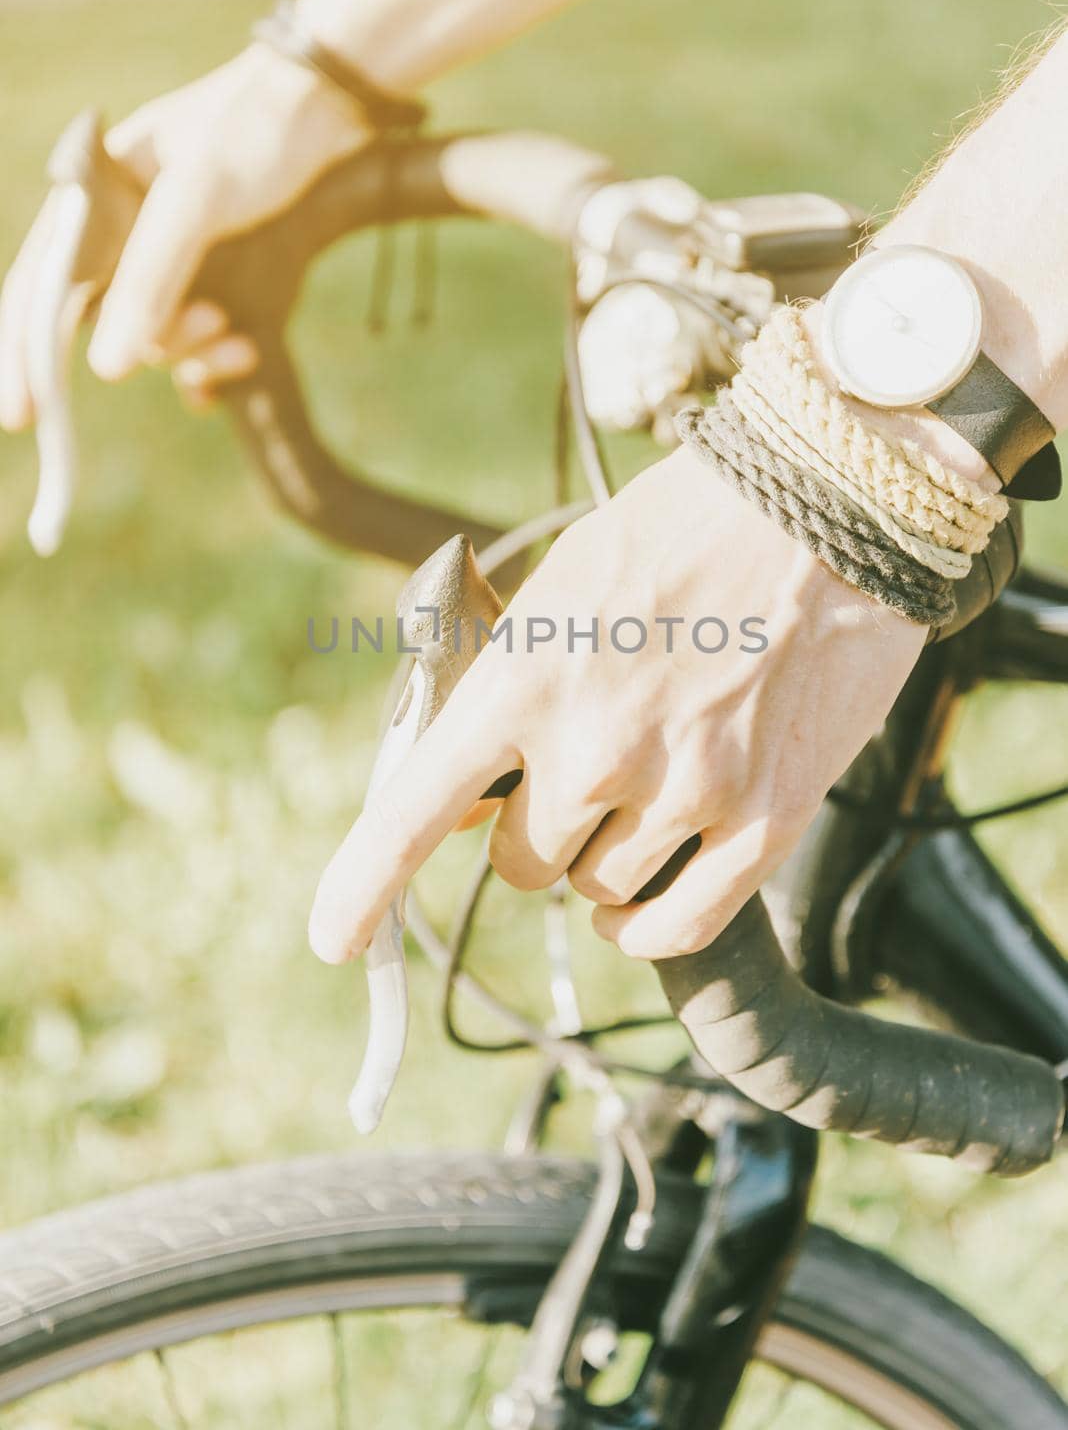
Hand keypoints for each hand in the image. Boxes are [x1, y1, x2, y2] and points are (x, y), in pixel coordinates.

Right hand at [0, 43, 367, 427]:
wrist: (328, 107)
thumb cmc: (252, 131)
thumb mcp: (196, 201)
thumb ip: (148, 278)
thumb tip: (103, 367)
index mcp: (91, 200)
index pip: (38, 287)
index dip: (23, 352)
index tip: (21, 415)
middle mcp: (121, 231)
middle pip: (103, 322)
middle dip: (151, 339)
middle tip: (207, 326)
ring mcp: (167, 255)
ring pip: (153, 336)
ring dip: (192, 345)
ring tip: (232, 327)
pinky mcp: (211, 273)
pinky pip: (194, 340)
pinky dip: (215, 357)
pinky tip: (245, 350)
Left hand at [310, 447, 923, 961]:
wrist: (827, 506)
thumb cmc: (683, 535)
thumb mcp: (562, 589)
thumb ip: (505, 691)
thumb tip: (464, 793)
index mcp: (525, 677)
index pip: (418, 809)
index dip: (364, 885)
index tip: (336, 937)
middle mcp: (595, 750)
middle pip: (522, 861)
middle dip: (536, 825)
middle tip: (584, 767)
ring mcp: (683, 792)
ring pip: (598, 892)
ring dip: (603, 856)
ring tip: (647, 778)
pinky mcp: (765, 821)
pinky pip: (678, 925)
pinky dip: (646, 926)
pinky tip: (640, 899)